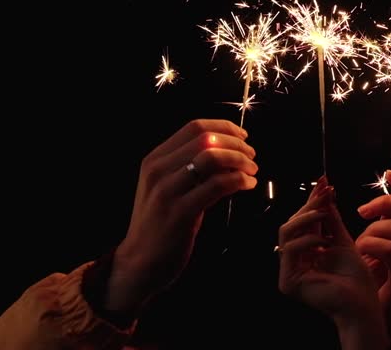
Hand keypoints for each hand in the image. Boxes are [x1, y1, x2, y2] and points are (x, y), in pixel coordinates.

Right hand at [107, 119, 257, 313]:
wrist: (139, 262)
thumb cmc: (160, 223)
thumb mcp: (167, 187)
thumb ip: (189, 167)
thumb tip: (228, 151)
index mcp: (155, 159)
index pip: (194, 127)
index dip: (224, 127)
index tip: (243, 136)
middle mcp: (158, 170)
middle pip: (206, 139)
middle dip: (236, 144)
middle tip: (252, 155)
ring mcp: (167, 191)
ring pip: (212, 158)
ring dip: (240, 161)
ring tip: (252, 170)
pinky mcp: (180, 212)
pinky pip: (217, 185)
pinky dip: (238, 180)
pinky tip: (247, 185)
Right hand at [278, 177, 388, 349]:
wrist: (363, 303)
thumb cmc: (357, 278)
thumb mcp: (343, 239)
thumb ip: (331, 218)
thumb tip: (325, 190)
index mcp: (306, 252)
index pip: (303, 221)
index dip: (312, 200)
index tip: (325, 181)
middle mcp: (294, 261)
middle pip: (291, 224)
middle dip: (309, 205)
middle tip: (325, 192)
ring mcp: (288, 272)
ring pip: (286, 233)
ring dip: (306, 218)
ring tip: (324, 213)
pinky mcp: (288, 282)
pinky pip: (290, 250)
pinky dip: (307, 240)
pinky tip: (324, 240)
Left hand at [356, 170, 390, 338]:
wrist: (377, 324)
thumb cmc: (374, 287)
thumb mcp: (376, 249)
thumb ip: (377, 226)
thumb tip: (364, 202)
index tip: (388, 174)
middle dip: (388, 201)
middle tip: (363, 212)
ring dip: (377, 228)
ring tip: (360, 242)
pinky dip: (372, 245)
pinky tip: (359, 251)